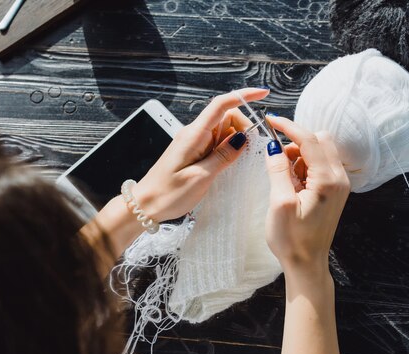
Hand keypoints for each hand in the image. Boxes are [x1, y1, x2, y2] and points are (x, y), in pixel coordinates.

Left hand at [133, 88, 268, 221]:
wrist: (145, 205)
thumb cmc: (168, 194)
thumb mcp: (201, 177)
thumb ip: (223, 156)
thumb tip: (243, 139)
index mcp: (194, 135)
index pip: (221, 105)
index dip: (244, 96)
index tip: (263, 93)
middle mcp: (194, 134)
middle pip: (226, 117)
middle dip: (244, 128)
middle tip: (251, 152)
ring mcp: (193, 142)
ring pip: (223, 131)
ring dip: (236, 142)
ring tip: (239, 164)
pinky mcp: (194, 152)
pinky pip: (216, 144)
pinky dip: (227, 150)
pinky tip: (230, 165)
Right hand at [264, 119, 347, 353]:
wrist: (307, 264)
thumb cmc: (292, 239)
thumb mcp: (279, 203)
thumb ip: (278, 170)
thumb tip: (273, 147)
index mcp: (328, 179)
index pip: (310, 139)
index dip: (288, 126)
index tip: (269, 120)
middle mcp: (339, 178)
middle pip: (320, 140)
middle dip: (296, 141)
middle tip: (276, 158)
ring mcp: (338, 184)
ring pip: (320, 151)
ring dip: (299, 154)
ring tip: (283, 177)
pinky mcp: (334, 191)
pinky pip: (320, 165)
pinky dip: (304, 165)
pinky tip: (291, 183)